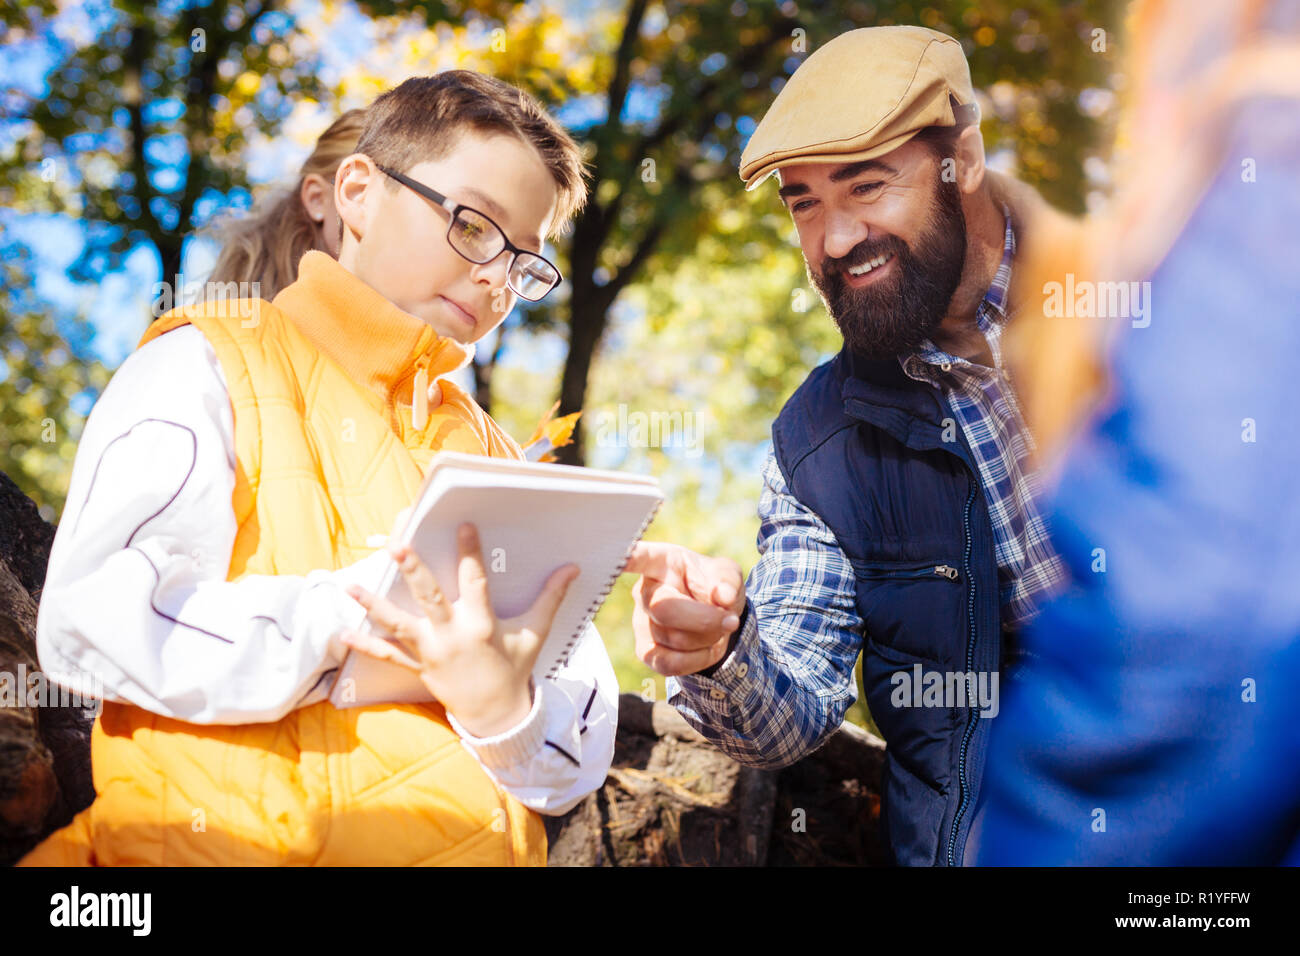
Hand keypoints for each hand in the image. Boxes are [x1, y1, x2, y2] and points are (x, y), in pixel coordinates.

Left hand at [340, 523, 578, 736]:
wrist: (496, 716)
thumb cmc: (515, 669)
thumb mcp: (534, 634)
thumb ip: (550, 598)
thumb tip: (572, 567)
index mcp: (482, 625)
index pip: (476, 581)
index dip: (470, 552)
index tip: (462, 524)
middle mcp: (453, 636)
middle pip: (430, 598)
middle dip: (413, 571)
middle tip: (398, 546)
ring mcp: (431, 653)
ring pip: (398, 625)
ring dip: (373, 606)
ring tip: (351, 586)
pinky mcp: (417, 667)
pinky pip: (387, 656)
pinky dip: (364, 645)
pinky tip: (342, 632)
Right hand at [624, 542, 745, 676]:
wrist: (714, 616)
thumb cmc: (714, 586)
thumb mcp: (728, 575)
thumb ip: (727, 581)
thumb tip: (723, 597)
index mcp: (662, 563)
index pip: (641, 558)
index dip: (629, 557)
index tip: (620, 554)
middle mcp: (644, 590)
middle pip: (664, 610)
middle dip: (705, 620)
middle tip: (730, 620)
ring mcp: (641, 622)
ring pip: (674, 639)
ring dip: (708, 639)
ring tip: (717, 628)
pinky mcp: (645, 650)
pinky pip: (670, 664)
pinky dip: (698, 660)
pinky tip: (707, 648)